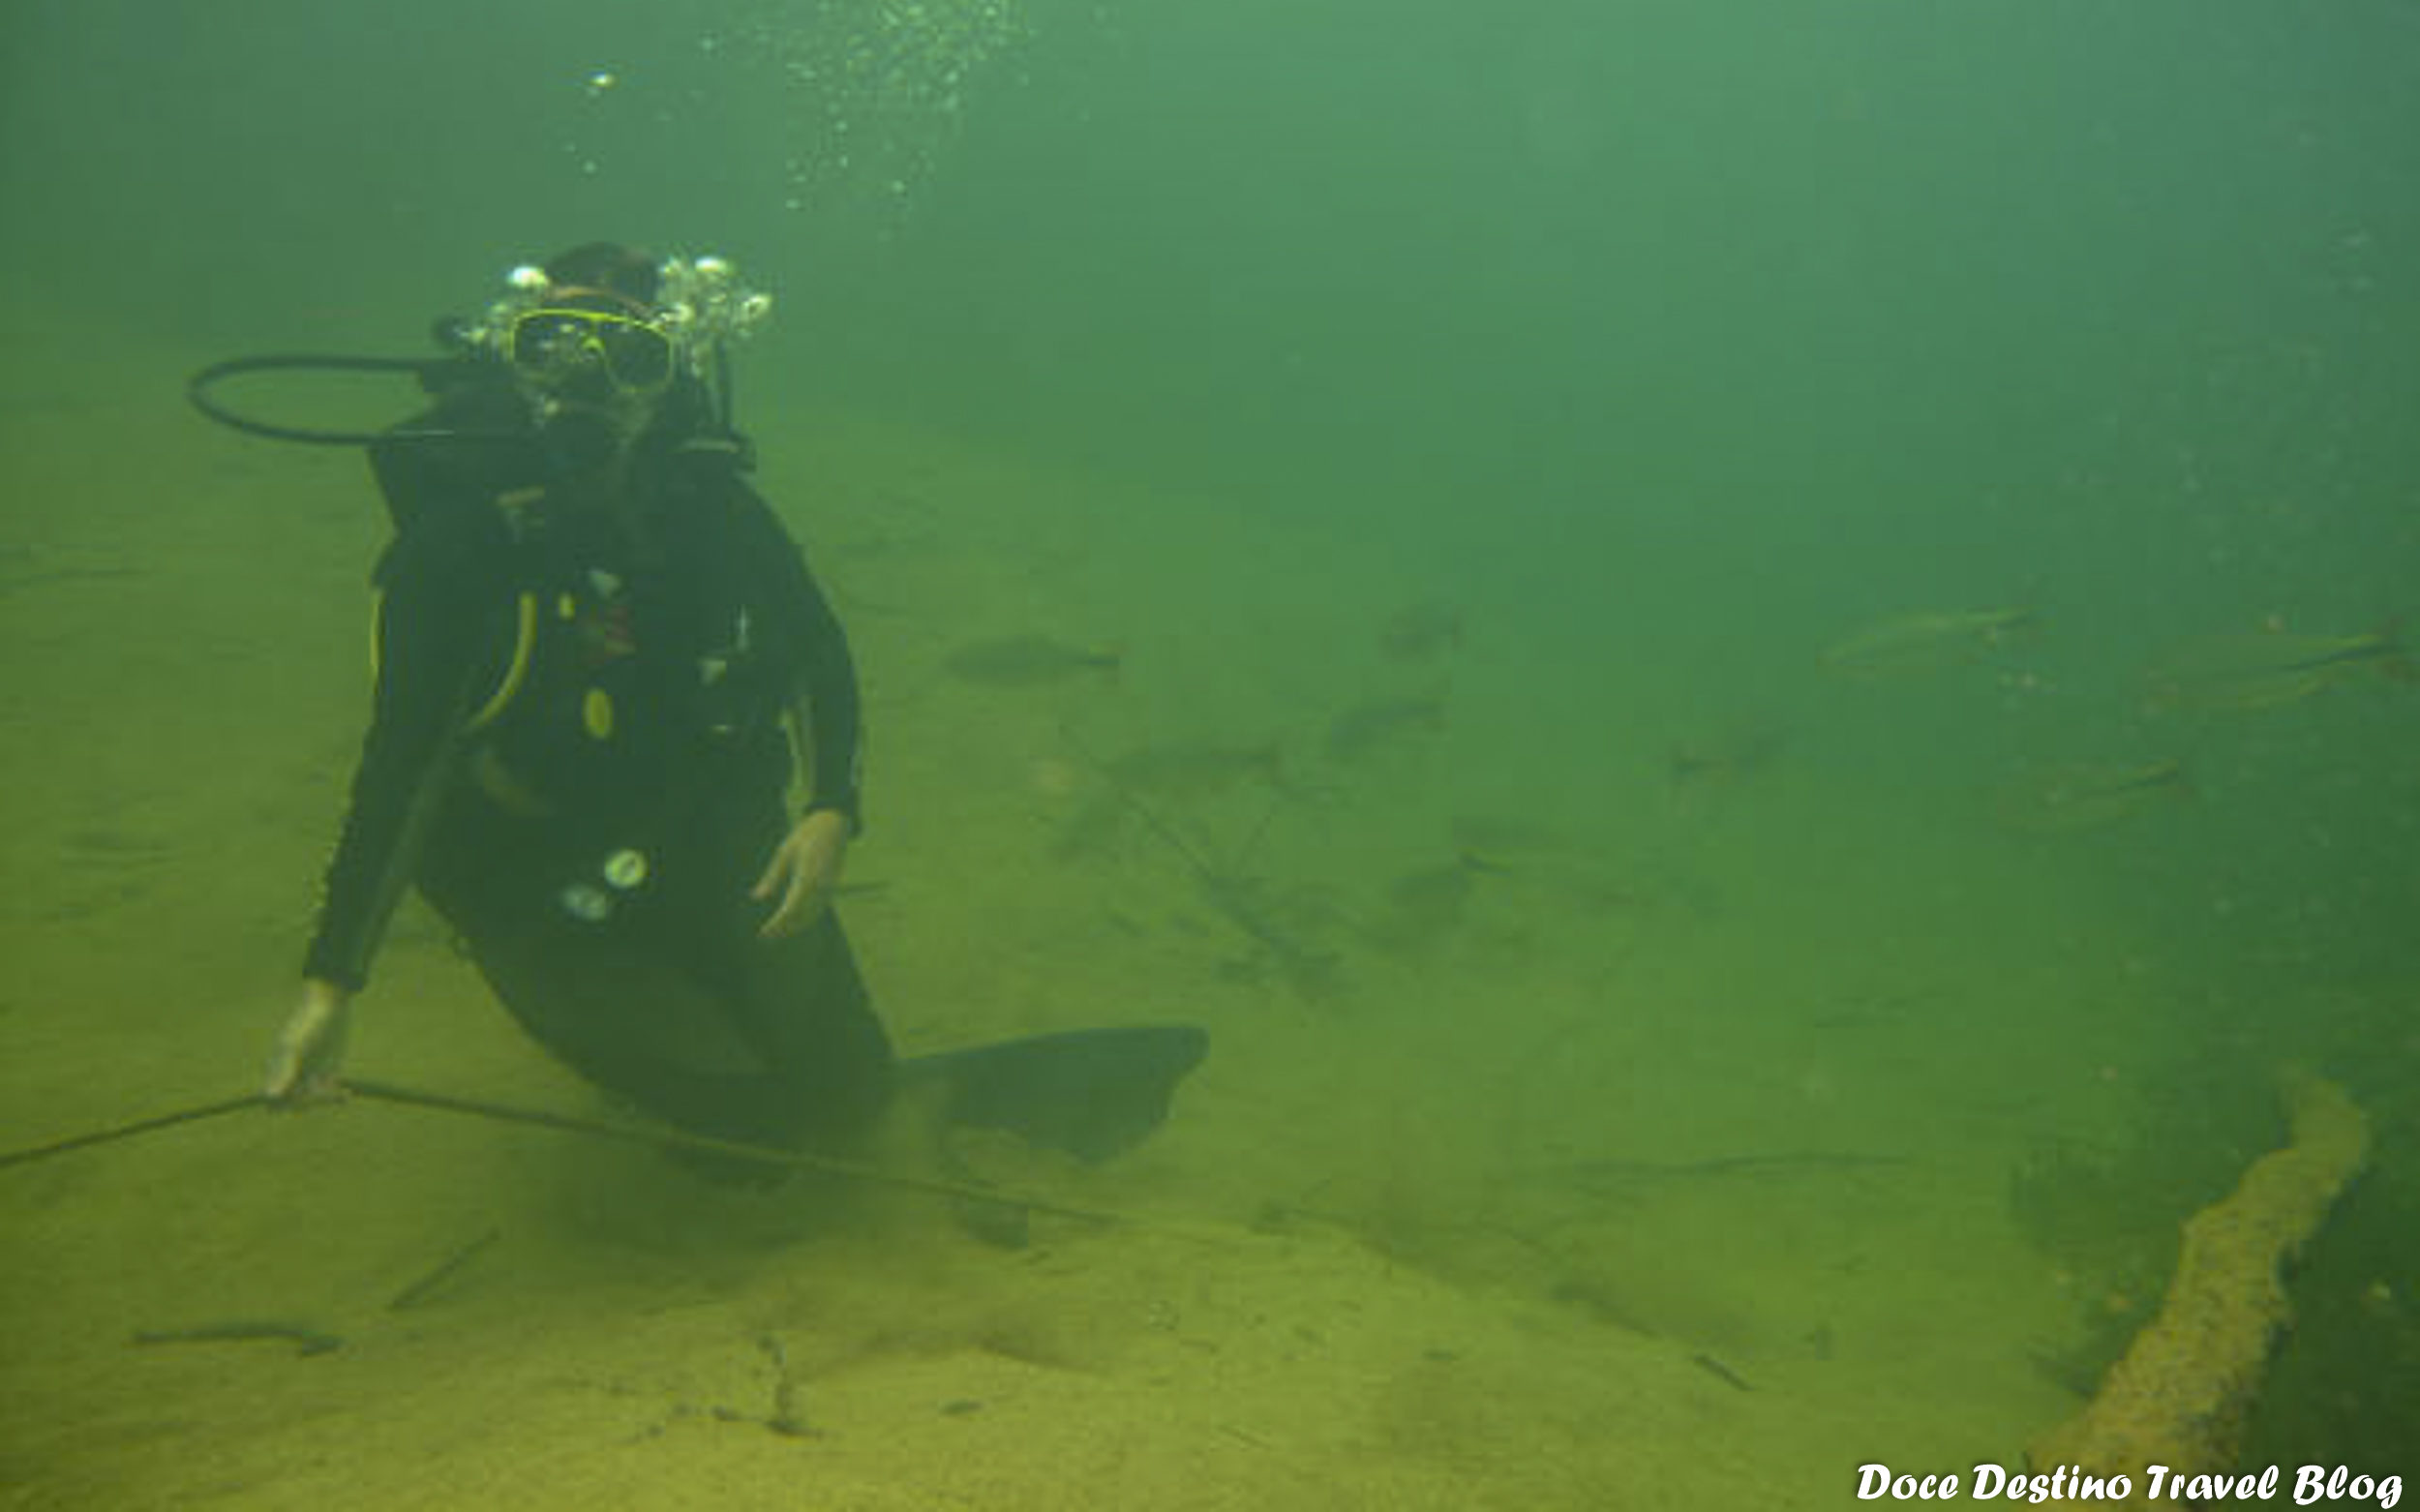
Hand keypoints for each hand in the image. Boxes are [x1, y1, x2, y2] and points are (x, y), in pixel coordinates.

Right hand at [264, 978, 352, 1103]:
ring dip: (324, 1100)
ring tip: (342, 1094)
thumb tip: (270, 1096)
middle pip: (294, 1105)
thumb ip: (283, 1070)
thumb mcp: (295, 1046)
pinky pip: (327, 1093)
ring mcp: (308, 1075)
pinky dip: (335, 1096)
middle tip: (327, 1090)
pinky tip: (347, 1095)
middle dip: (309, 1102)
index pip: (274, 1103)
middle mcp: (290, 1076)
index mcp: (275, 1071)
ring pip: (312, 1101)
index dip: (287, 1104)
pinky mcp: (326, 1073)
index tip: (303, 1093)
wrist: (329, 1005)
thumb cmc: (307, 1023)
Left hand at [752, 808, 850, 939]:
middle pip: (802, 916)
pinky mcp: (832, 885)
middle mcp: (820, 885)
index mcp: (806, 875)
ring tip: (777, 932)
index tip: (764, 932)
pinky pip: (819, 908)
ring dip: (796, 926)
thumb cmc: (806, 834)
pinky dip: (807, 918)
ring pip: (812, 915)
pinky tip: (794, 921)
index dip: (778, 923)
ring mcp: (829, 886)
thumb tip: (757, 897)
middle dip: (784, 929)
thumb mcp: (784, 852)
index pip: (791, 908)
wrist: (834, 823)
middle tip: (765, 937)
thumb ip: (772, 877)